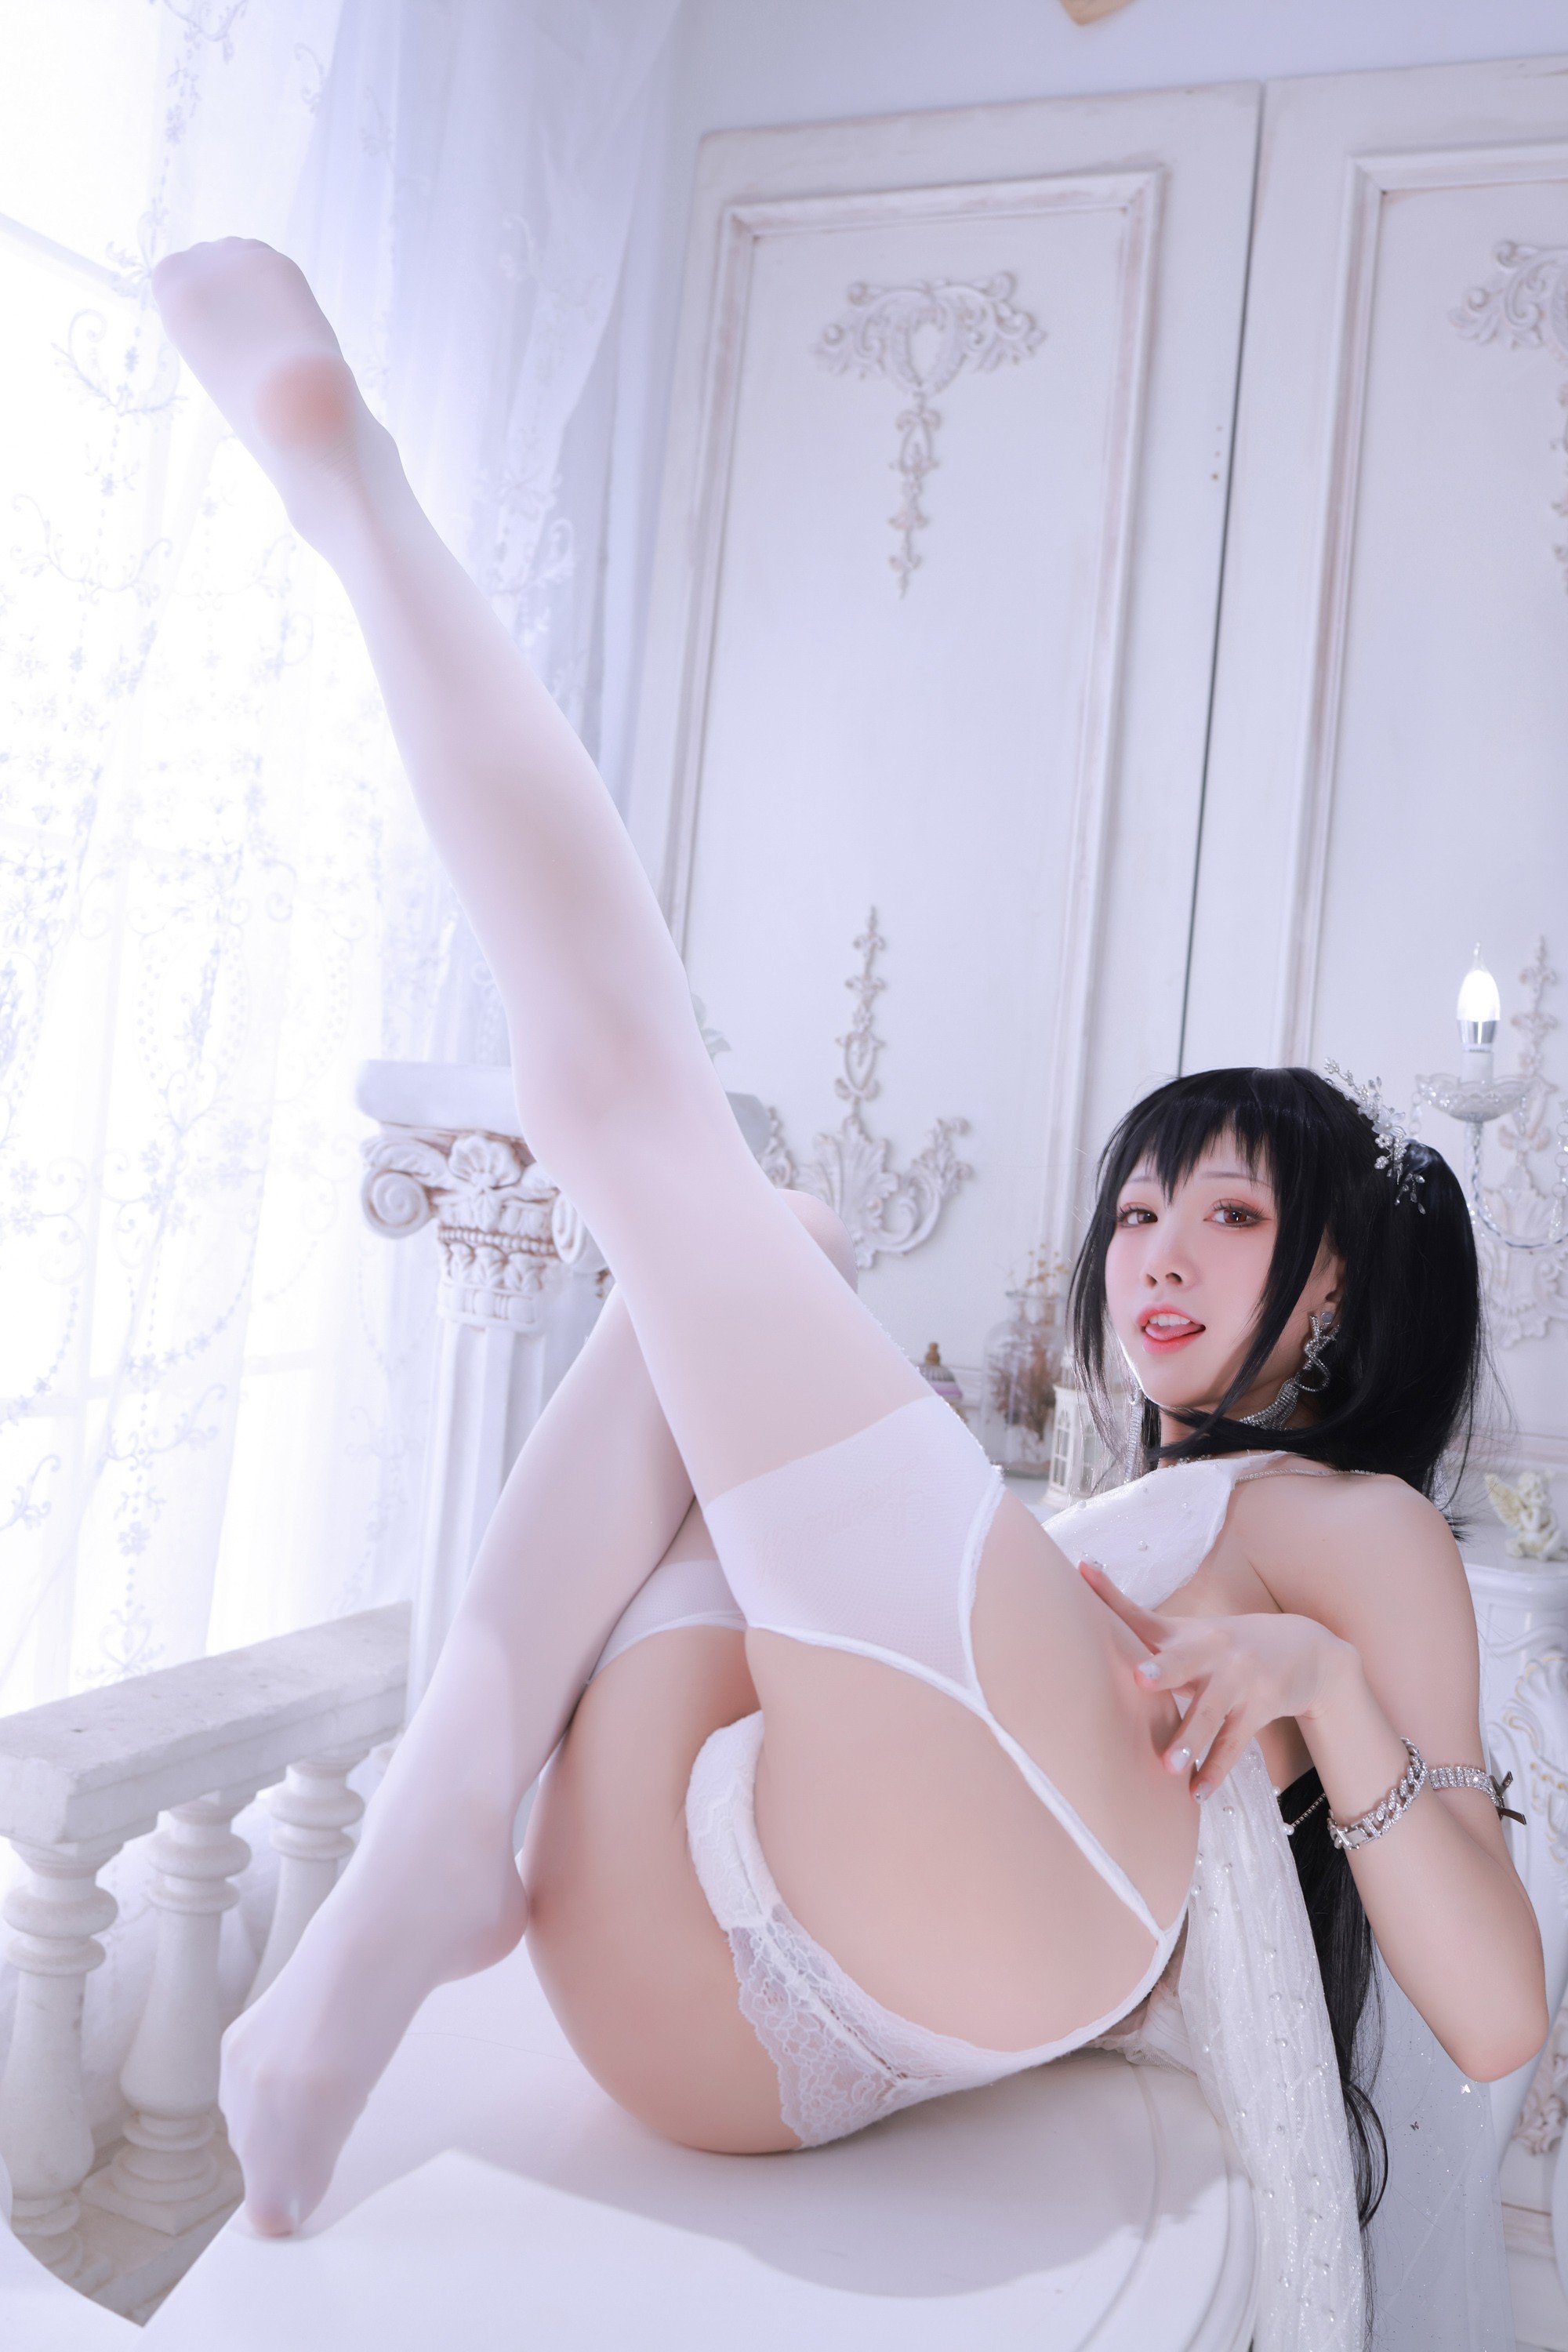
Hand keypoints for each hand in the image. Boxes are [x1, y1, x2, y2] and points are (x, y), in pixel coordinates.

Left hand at [1076, 1558, 1352, 1799]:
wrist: (1307, 1648)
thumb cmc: (1232, 1646)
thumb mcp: (1197, 1636)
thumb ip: (1154, 1639)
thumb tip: (1103, 1638)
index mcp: (1187, 1633)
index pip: (1141, 1614)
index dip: (1111, 1595)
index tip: (1085, 1572)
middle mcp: (1213, 1650)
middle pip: (1184, 1660)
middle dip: (1164, 1669)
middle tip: (1140, 1680)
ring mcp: (1240, 1679)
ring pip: (1210, 1713)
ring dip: (1189, 1741)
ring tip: (1168, 1767)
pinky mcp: (1262, 1706)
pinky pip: (1234, 1743)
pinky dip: (1216, 1769)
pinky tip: (1199, 1791)